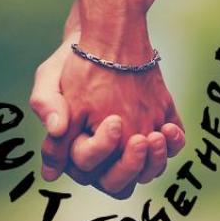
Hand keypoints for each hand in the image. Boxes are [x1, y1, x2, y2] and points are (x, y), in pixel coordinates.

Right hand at [29, 34, 185, 197]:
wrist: (107, 38)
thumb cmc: (74, 61)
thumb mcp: (49, 77)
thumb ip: (46, 105)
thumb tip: (52, 144)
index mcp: (76, 146)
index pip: (88, 168)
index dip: (101, 150)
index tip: (113, 122)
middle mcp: (106, 152)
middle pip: (119, 182)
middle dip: (131, 165)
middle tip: (139, 139)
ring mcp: (133, 142)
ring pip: (148, 171)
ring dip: (155, 159)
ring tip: (158, 134)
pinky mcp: (157, 127)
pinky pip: (171, 149)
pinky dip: (173, 144)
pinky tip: (168, 127)